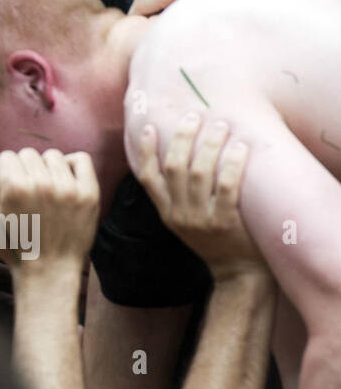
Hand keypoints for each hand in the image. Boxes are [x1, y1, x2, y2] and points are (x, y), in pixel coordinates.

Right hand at [0, 149, 99, 271]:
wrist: (49, 272)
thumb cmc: (13, 248)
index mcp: (15, 188)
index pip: (6, 156)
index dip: (3, 173)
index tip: (7, 191)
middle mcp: (43, 184)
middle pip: (27, 154)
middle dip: (22, 169)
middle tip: (26, 193)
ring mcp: (69, 189)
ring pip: (52, 156)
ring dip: (45, 168)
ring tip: (44, 189)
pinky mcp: (89, 194)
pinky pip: (81, 159)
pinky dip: (71, 164)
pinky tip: (63, 180)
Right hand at [134, 116, 263, 279]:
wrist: (237, 273)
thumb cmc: (214, 240)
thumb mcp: (184, 221)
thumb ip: (176, 196)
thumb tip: (174, 157)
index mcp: (165, 212)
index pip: (148, 177)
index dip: (147, 150)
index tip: (152, 127)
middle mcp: (179, 214)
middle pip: (175, 168)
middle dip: (183, 138)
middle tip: (194, 115)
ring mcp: (202, 220)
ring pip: (200, 174)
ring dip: (209, 145)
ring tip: (220, 125)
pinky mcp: (227, 223)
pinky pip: (228, 188)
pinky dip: (233, 165)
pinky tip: (240, 148)